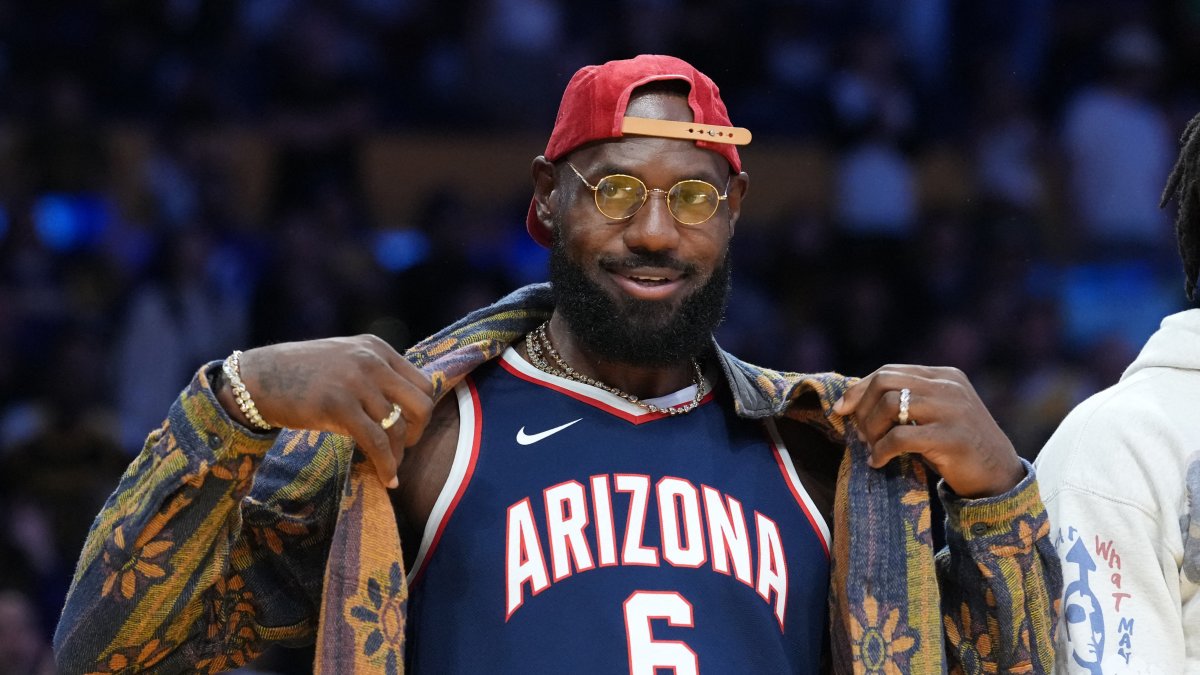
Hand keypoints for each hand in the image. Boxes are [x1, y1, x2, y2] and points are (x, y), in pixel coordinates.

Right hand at [219, 335, 434, 488]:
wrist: (255, 379)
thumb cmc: (299, 375)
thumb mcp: (344, 360)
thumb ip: (374, 374)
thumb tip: (403, 407)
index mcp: (377, 348)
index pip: (423, 383)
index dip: (421, 412)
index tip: (410, 429)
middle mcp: (372, 361)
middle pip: (421, 404)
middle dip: (417, 432)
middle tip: (403, 448)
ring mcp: (355, 381)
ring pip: (397, 428)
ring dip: (397, 455)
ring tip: (390, 470)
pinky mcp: (338, 405)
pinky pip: (376, 442)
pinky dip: (386, 465)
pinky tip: (387, 480)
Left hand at [832, 365, 1023, 497]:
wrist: (998, 476)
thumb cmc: (956, 447)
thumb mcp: (933, 415)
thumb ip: (906, 401)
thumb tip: (852, 402)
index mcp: (944, 376)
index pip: (889, 371)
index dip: (859, 389)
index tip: (841, 409)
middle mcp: (949, 386)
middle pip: (885, 382)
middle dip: (863, 409)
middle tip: (859, 434)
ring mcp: (953, 410)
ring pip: (890, 405)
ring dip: (871, 430)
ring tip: (872, 449)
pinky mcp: (952, 437)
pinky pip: (900, 437)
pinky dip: (881, 450)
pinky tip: (878, 462)